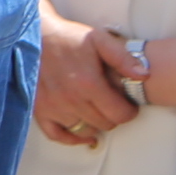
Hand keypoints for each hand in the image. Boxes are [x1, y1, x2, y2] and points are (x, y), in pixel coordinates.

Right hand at [36, 7, 149, 145]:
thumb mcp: (99, 39)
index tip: (129, 106)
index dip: (129, 112)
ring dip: (95, 125)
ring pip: (84, 131)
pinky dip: (71, 139)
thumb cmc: (66, 37)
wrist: (32, 35)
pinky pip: (56, 135)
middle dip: (113, 117)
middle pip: (104, 124)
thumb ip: (123, 58)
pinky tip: (82, 135)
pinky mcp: (39, 109)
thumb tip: (143, 75)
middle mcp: (70, 99)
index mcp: (88, 83)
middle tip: (113, 105)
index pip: (119, 114)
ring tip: (98, 113)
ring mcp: (53, 106)